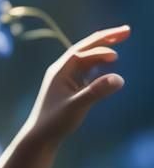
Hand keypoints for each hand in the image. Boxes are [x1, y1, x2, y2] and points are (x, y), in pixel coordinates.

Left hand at [23, 24, 129, 146]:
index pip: (82, 51)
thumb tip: (118, 79)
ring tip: (120, 39)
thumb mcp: (77, 106)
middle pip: (85, 48)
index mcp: (59, 71)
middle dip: (106, 39)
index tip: (116, 57)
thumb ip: (96, 92)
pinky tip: (108, 62)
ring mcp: (65, 78)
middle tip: (127, 30)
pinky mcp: (69, 87)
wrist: (40, 137)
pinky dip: (98, 62)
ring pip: (87, 58)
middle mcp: (61, 71)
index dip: (100, 49)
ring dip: (103, 49)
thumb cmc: (54, 122)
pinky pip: (86, 69)